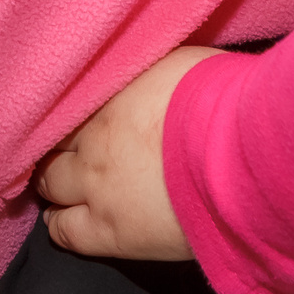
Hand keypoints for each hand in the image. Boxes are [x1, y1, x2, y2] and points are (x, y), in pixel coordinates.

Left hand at [36, 46, 221, 261]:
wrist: (244, 158)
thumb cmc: (224, 101)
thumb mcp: (176, 61)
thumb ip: (145, 71)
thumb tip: (141, 65)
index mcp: (107, 93)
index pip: (63, 100)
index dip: (66, 108)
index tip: (72, 111)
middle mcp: (91, 137)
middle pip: (51, 141)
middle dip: (57, 144)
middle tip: (65, 147)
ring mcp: (97, 186)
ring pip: (49, 184)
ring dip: (53, 182)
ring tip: (59, 184)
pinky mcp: (112, 232)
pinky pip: (65, 232)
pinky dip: (59, 224)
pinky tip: (60, 219)